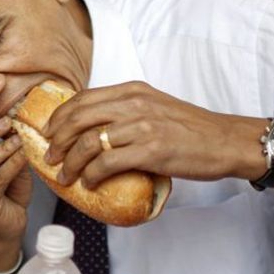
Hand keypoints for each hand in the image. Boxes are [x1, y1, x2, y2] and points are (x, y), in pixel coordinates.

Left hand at [43, 81, 247, 187]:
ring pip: (89, 142)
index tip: (48, 131)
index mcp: (131, 91)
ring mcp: (142, 126)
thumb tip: (93, 129)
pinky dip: (92, 174)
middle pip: (79, 118)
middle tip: (50, 157)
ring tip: (65, 176)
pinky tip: (89, 182)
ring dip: (70, 162)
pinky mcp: (151, 150)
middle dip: (57, 139)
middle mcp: (134, 103)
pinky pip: (108, 162)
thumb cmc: (190, 128)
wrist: (225, 140)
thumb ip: (125, 110)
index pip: (83, 98)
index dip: (60, 116)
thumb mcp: (154, 106)